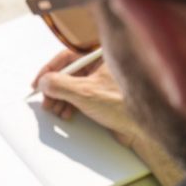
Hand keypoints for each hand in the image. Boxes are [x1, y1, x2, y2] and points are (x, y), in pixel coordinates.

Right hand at [32, 50, 185, 185]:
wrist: (146, 128)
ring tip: (56, 110)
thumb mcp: (85, 92)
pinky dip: (71, 105)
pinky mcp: (104, 98)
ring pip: (73, 87)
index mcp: (100, 57)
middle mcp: (102, 67)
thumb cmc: (125, 105)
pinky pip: (81, 98)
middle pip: (69, 73)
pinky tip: (68, 114)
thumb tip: (45, 82)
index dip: (50, 70)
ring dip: (61, 99)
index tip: (39, 83)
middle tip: (46, 101)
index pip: (67, 57)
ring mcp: (103, 83)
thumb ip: (60, 84)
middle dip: (54, 88)